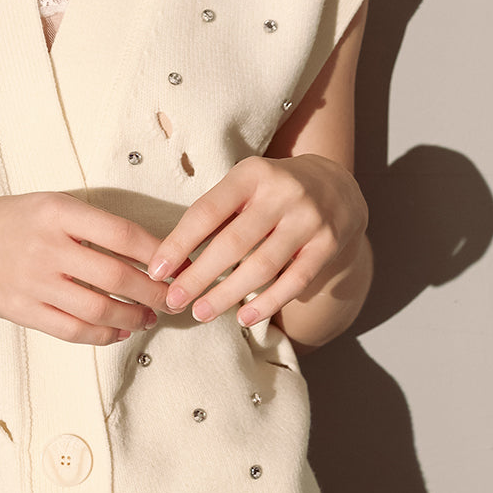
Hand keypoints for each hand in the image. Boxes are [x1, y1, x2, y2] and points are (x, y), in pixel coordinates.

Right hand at [0, 194, 167, 345]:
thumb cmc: (5, 220)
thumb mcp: (46, 205)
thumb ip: (89, 224)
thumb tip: (146, 250)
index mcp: (58, 211)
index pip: (124, 235)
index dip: (160, 255)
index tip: (181, 264)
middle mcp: (49, 246)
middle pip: (119, 277)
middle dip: (156, 293)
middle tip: (175, 299)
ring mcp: (34, 281)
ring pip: (100, 308)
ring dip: (133, 317)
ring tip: (149, 316)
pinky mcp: (22, 310)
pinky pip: (73, 330)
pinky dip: (103, 334)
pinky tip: (118, 330)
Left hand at [145, 155, 367, 326]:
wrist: (336, 186)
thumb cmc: (271, 191)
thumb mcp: (244, 185)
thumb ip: (215, 214)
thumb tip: (170, 260)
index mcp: (251, 174)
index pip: (207, 212)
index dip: (178, 243)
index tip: (156, 270)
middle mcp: (282, 193)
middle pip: (232, 243)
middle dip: (198, 276)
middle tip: (174, 301)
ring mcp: (308, 219)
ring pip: (261, 266)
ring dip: (227, 295)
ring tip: (201, 313)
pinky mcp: (327, 244)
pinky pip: (293, 282)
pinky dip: (267, 303)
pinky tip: (244, 318)